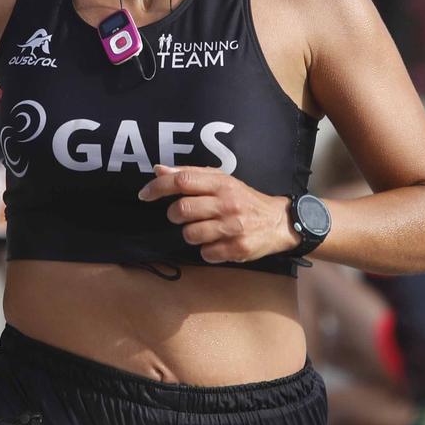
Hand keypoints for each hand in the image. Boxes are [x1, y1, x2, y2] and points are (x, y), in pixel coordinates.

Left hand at [138, 165, 293, 264]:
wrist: (279, 222)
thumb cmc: (244, 199)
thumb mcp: (221, 181)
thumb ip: (190, 175)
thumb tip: (158, 170)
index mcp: (221, 183)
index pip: (183, 181)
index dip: (158, 187)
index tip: (144, 195)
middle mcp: (227, 203)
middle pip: (182, 209)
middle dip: (175, 215)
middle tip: (182, 216)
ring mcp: (233, 227)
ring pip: (190, 234)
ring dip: (191, 234)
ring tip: (204, 230)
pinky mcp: (238, 249)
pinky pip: (206, 254)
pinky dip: (206, 251)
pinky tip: (217, 243)